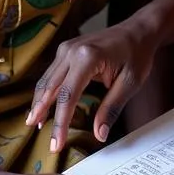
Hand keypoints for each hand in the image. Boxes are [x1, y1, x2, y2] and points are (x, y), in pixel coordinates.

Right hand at [26, 17, 159, 150]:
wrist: (138, 30)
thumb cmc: (137, 54)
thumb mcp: (130, 83)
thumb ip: (111, 108)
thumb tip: (99, 134)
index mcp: (88, 57)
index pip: (68, 96)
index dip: (60, 123)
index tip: (57, 144)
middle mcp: (72, 51)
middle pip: (51, 88)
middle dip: (42, 114)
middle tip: (39, 137)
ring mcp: (67, 48)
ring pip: (46, 80)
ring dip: (39, 103)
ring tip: (34, 124)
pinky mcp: (66, 49)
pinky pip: (51, 73)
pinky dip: (45, 91)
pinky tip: (43, 106)